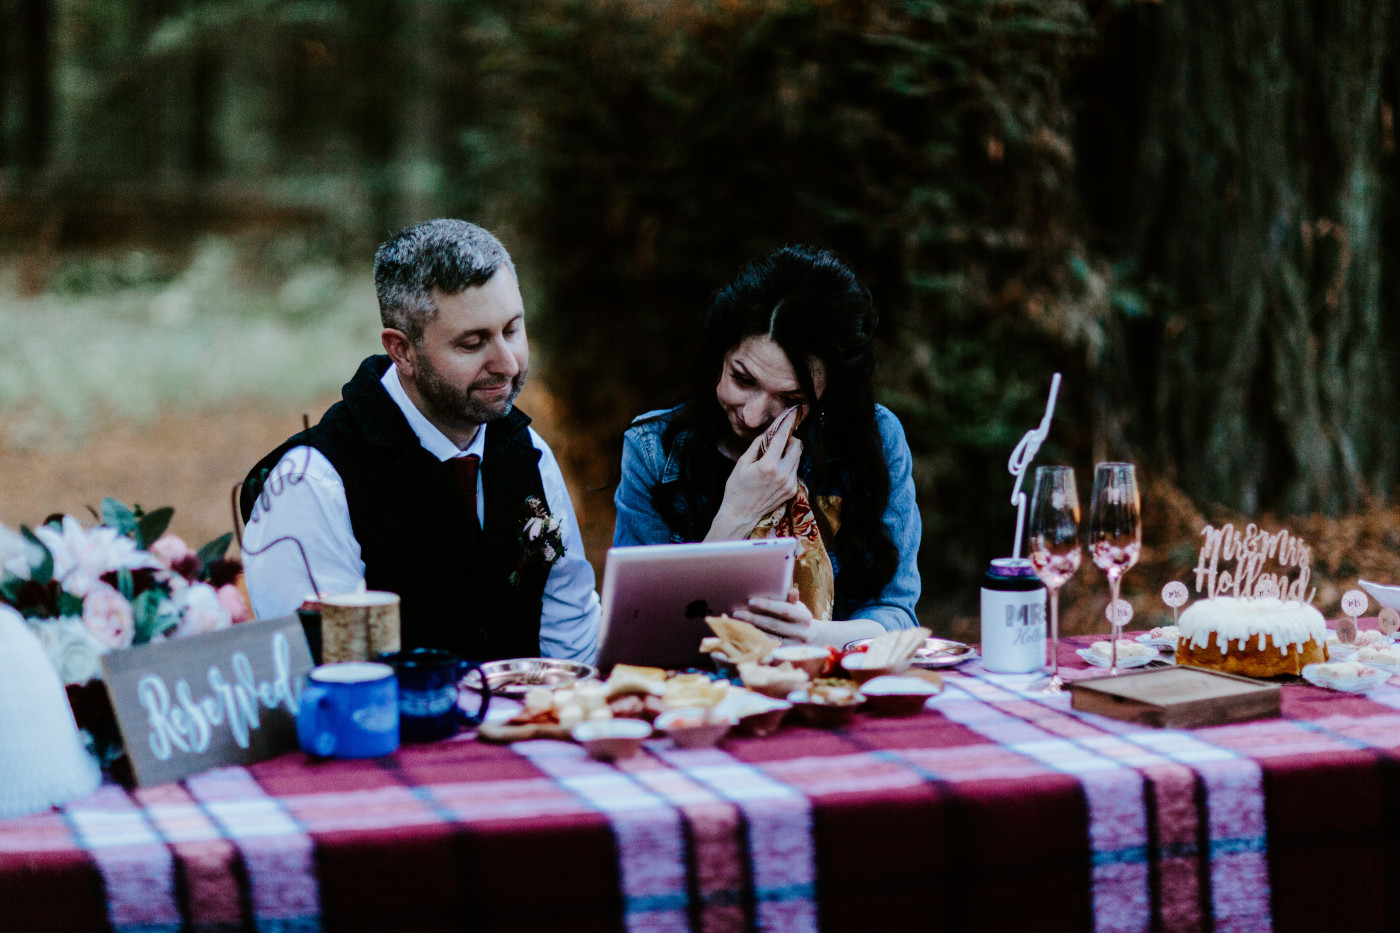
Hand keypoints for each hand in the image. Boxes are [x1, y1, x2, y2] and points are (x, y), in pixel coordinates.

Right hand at [705, 408, 801, 540]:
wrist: (740, 514)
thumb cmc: (737, 488)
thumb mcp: (743, 463)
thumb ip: (758, 444)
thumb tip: (770, 429)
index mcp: (768, 465)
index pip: (782, 438)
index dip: (787, 422)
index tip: (792, 412)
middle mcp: (783, 474)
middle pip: (797, 446)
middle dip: (790, 439)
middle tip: (779, 440)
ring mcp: (789, 484)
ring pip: (798, 458)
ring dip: (789, 452)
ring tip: (774, 456)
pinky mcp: (792, 490)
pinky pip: (795, 470)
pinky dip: (788, 465)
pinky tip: (775, 471)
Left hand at [733, 586, 814, 642]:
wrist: (811, 639)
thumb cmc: (798, 618)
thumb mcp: (798, 607)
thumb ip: (792, 600)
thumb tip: (791, 590)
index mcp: (803, 617)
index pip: (784, 610)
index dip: (767, 605)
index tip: (750, 601)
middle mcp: (800, 633)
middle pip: (774, 625)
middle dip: (754, 618)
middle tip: (737, 613)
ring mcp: (793, 646)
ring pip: (770, 639)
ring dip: (752, 632)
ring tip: (737, 626)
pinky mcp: (785, 656)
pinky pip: (768, 650)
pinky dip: (756, 645)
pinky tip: (744, 640)